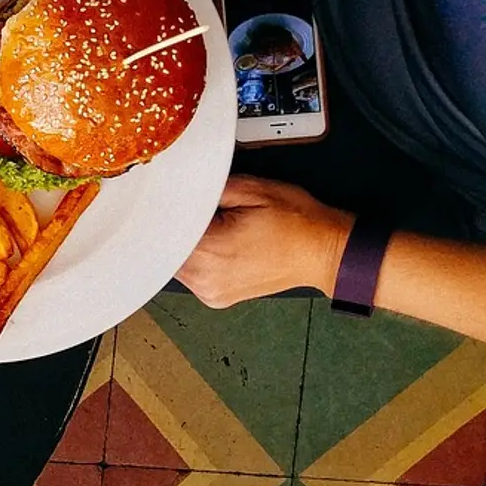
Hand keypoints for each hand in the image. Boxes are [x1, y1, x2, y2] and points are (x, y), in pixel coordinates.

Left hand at [177, 175, 353, 307]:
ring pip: (174, 263)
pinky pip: (190, 273)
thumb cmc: (297, 222)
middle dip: (173, 227)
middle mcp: (205, 280)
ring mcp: (210, 292)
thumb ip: (206, 189)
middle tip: (191, 209)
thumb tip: (178, 191)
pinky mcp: (216, 297)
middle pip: (163, 249)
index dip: (160, 214)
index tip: (160, 201)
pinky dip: (195, 257)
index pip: (160, 233)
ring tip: (212, 227)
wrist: (326, 251)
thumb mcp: (250, 189)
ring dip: (183, 244)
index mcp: (209, 253)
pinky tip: (214, 243)